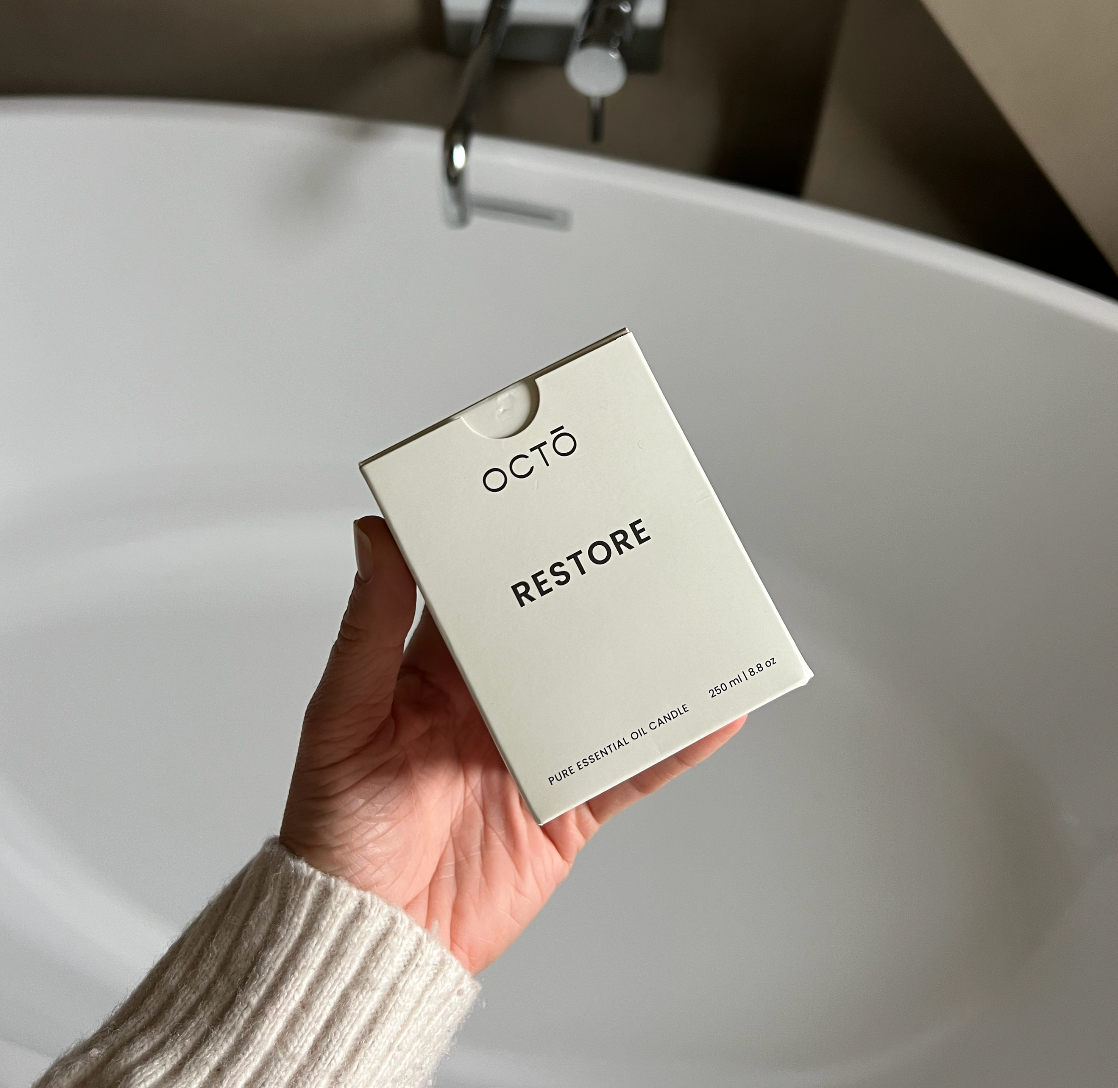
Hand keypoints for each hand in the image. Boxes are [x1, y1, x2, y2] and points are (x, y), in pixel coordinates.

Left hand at [279, 515, 744, 973]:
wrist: (372, 939)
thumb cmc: (336, 829)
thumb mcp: (343, 716)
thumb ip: (368, 627)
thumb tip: (372, 531)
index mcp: (435, 668)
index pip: (481, 587)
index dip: (510, 542)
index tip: (544, 492)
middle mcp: (491, 700)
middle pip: (555, 631)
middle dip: (593, 589)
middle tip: (636, 537)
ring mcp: (534, 751)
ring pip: (603, 690)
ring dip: (646, 658)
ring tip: (692, 611)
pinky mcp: (567, 807)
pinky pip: (630, 767)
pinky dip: (674, 743)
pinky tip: (711, 712)